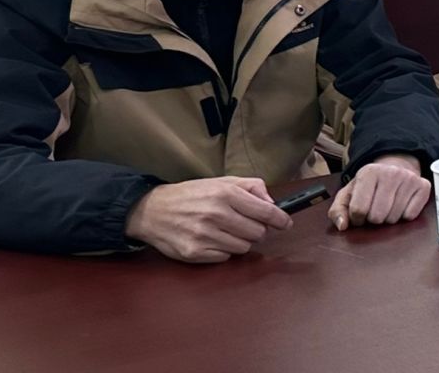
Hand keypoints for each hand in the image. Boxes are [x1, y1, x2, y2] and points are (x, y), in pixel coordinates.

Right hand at [126, 177, 290, 263]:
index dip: (280, 219)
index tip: (285, 223)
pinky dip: (224, 250)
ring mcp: (204, 236)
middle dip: (258, 230)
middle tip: (247, 225)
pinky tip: (213, 240)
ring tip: (227, 231)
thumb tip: (272, 204)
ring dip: (241, 241)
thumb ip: (251, 187)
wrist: (153, 210)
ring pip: (243, 247)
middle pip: (257, 233)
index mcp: (225, 194)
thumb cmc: (192, 195)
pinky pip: (225, 257)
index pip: (265, 212)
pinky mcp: (194, 253)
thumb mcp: (222, 181)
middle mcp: (216, 214)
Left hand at [331, 154, 430, 230]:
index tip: (360, 213)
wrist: (395, 166)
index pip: (358, 210)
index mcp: (368, 172)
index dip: (357, 219)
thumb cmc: (370, 185)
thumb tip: (342, 225)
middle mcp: (390, 173)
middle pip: (377, 217)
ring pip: (394, 218)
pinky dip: (404, 216)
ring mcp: (409, 179)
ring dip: (388, 218)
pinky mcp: (423, 186)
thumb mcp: (349, 194)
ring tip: (387, 207)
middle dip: (373, 219)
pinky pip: (410, 216)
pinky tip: (401, 205)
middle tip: (375, 210)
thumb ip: (338, 210)